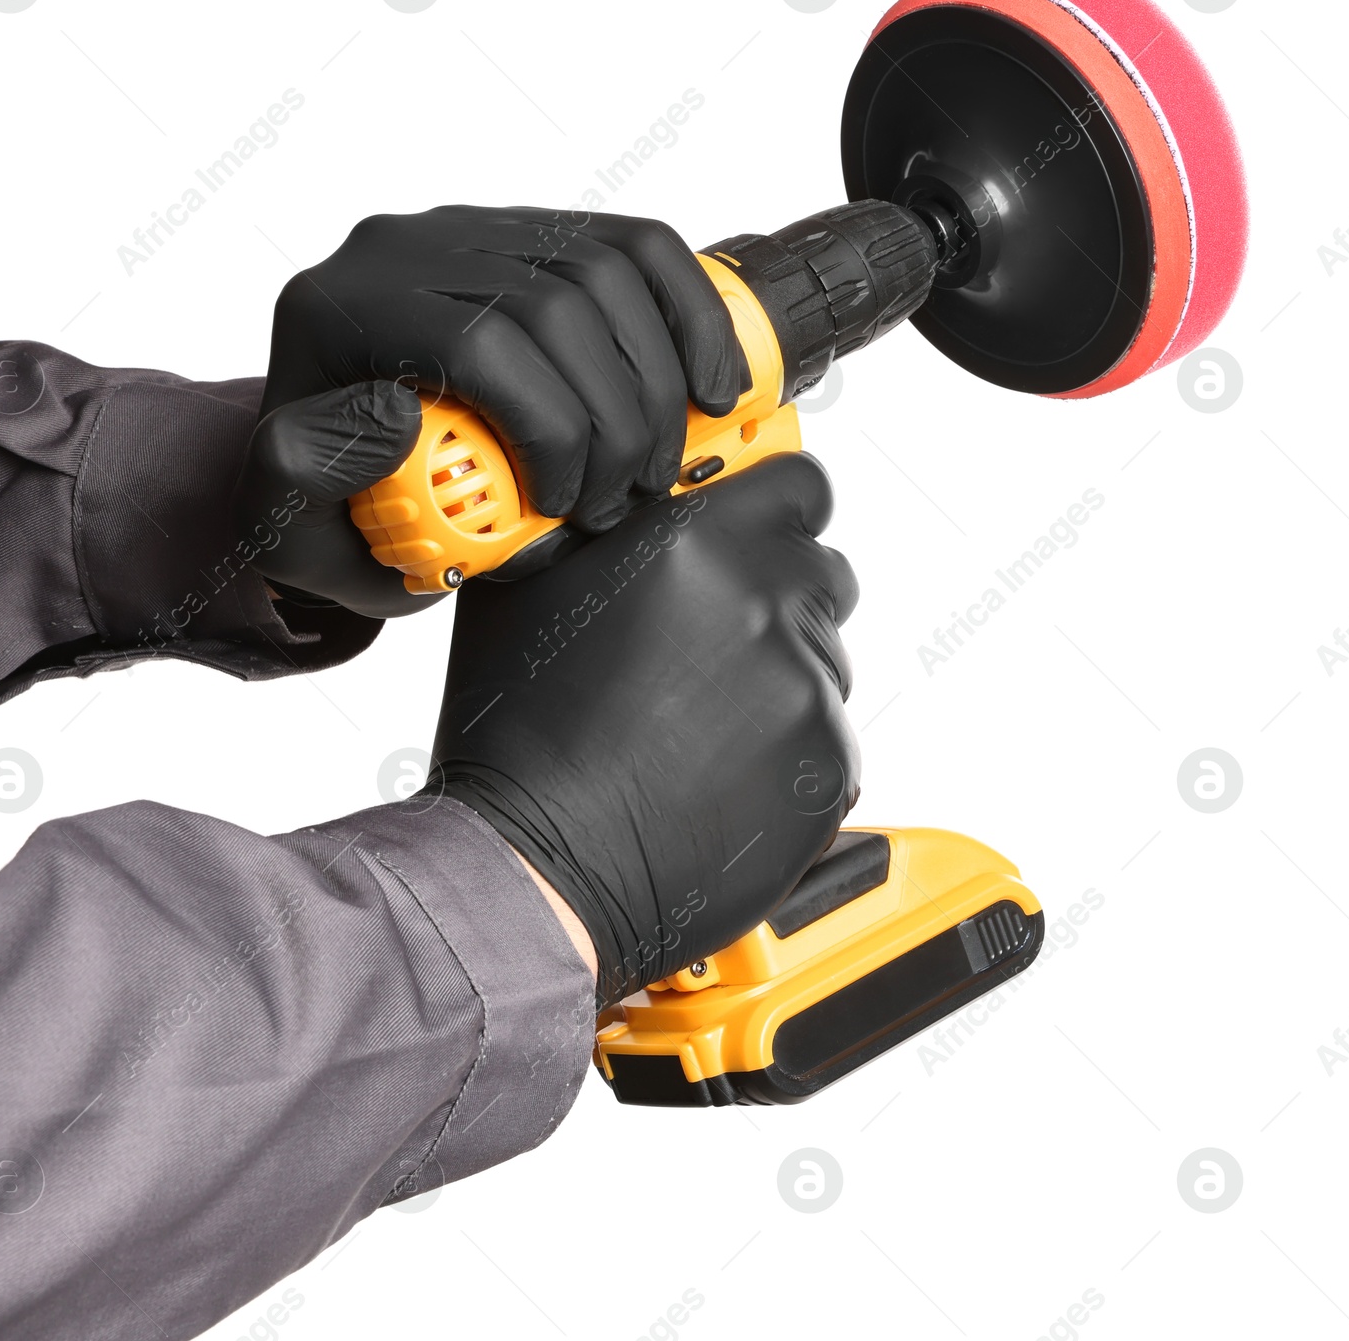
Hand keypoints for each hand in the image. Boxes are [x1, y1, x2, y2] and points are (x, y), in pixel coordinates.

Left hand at [234, 206, 747, 617]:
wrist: (345, 472)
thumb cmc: (324, 504)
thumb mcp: (287, 516)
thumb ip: (306, 473)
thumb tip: (387, 412)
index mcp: (340, 306)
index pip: (476, 336)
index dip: (547, 425)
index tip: (567, 507)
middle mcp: (406, 246)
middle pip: (555, 301)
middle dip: (616, 415)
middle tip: (624, 501)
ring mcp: (478, 230)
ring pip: (606, 270)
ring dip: (660, 377)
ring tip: (659, 468)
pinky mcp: (539, 236)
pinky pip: (636, 249)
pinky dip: (691, 315)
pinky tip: (714, 386)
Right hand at [425, 453, 860, 1002]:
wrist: (536, 865)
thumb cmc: (522, 737)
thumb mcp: (531, 584)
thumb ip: (608, 521)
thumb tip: (645, 494)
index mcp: (698, 542)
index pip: (800, 483)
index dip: (775, 508)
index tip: (757, 531)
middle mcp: (765, 605)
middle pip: (819, 572)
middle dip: (776, 597)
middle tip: (711, 645)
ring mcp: (804, 689)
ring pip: (822, 659)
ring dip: (777, 677)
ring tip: (696, 724)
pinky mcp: (827, 767)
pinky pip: (826, 736)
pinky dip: (785, 751)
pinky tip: (715, 772)